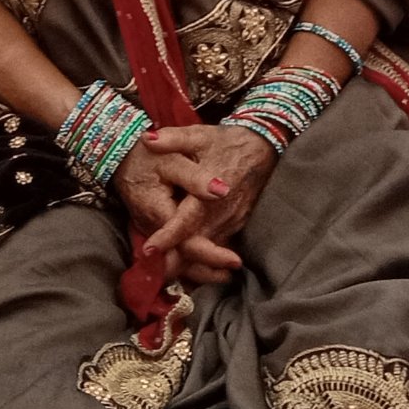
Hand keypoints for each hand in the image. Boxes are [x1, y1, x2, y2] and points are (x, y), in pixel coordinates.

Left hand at [137, 123, 274, 279]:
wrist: (263, 148)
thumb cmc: (226, 143)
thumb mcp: (199, 135)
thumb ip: (172, 139)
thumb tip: (145, 140)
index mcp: (208, 194)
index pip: (186, 221)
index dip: (167, 237)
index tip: (149, 250)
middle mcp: (221, 213)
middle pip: (196, 245)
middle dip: (174, 261)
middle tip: (150, 270)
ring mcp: (232, 222)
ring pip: (208, 250)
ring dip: (188, 263)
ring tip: (163, 272)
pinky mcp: (238, 225)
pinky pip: (219, 246)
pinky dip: (203, 258)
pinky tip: (187, 264)